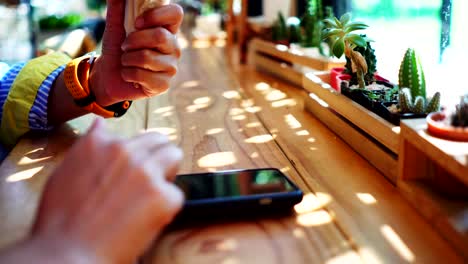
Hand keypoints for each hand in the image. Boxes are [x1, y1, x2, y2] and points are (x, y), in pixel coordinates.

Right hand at [32, 118, 183, 263]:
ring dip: (167, 171)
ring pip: (173, 155)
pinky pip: (176, 194)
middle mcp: (125, 151)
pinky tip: (145, 220)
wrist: (67, 252)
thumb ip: (89, 146)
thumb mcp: (66, 171)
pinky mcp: (163, 195)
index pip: (134, 137)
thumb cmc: (62, 220)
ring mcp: (146, 171)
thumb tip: (100, 124)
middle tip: (147, 182)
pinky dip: (165, 207)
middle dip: (156, 157)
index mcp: (100, 143)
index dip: (135, 155)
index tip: (131, 171)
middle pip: (158, 140)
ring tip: (151, 195)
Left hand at [90, 1, 182, 105]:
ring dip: (127, 59)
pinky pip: (142, 76)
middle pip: (159, 36)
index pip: (175, 14)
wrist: (108, 75)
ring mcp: (171, 66)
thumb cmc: (117, 48)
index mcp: (166, 29)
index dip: (156, 15)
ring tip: (127, 61)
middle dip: (133, 40)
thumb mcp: (115, 24)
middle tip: (125, 46)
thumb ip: (118, 6)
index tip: (138, 22)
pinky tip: (130, 76)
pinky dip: (128, 74)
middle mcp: (173, 47)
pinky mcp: (164, 84)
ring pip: (147, 57)